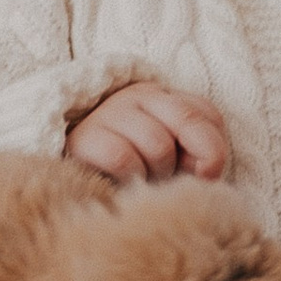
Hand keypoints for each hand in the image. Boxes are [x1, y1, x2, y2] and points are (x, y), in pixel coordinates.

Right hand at [65, 84, 231, 185]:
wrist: (66, 178)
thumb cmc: (130, 172)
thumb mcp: (169, 160)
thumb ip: (197, 155)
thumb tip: (208, 172)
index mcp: (164, 98)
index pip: (207, 113)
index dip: (214, 149)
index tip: (205, 175)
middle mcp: (138, 96)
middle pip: (188, 121)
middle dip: (189, 162)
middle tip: (174, 182)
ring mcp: (110, 113)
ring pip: (158, 144)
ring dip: (157, 174)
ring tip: (142, 182)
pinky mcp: (85, 137)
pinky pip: (124, 158)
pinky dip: (131, 177)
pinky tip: (122, 183)